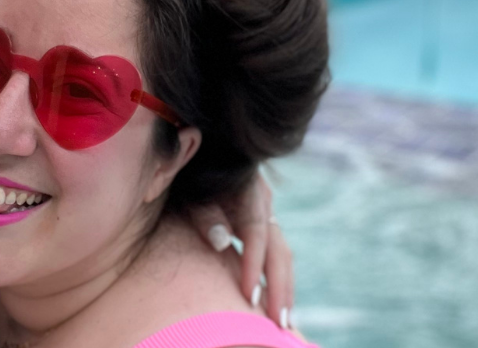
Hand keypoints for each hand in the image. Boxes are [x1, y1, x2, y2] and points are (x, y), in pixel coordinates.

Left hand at [189, 169, 293, 329]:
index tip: (249, 298)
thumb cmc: (192, 176)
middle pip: (279, 249)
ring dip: (285, 288)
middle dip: (280, 288)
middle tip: (280, 322)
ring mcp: (266, 212)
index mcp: (250, 192)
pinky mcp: (262, 222)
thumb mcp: (194, 191)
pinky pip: (275, 253)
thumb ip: (206, 215)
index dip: (253, 267)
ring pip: (282, 254)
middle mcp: (264, 203)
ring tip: (285, 320)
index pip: (256, 235)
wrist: (200, 156)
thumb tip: (222, 243)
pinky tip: (277, 300)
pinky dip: (278, 277)